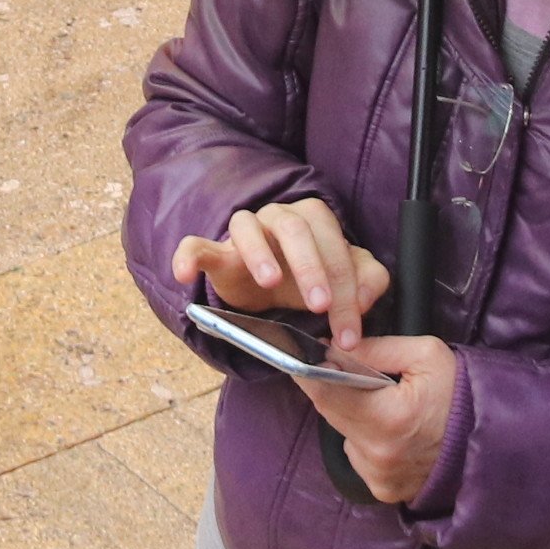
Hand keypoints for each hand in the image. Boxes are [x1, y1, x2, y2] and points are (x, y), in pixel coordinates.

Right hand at [171, 200, 391, 351]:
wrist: (266, 292)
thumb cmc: (307, 283)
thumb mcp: (342, 286)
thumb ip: (366, 281)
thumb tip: (366, 295)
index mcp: (315, 220)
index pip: (336, 246)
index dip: (346, 290)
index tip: (349, 331)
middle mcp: (278, 217)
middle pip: (296, 228)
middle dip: (311, 267)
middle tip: (320, 306)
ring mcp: (244, 231)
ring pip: (248, 225)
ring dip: (260, 253)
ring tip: (269, 282)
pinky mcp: (214, 251)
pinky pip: (196, 245)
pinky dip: (189, 256)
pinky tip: (183, 273)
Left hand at [302, 336, 459, 505]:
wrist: (490, 443)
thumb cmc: (461, 395)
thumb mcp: (426, 355)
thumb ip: (375, 350)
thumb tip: (332, 348)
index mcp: (388, 418)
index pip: (325, 392)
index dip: (309, 370)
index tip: (305, 353)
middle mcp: (378, 454)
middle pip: (330, 412)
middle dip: (333, 387)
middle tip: (349, 369)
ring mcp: (380, 476)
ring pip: (344, 433)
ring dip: (353, 415)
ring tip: (384, 404)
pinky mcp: (383, 489)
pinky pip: (358, 454)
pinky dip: (367, 438)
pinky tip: (393, 429)